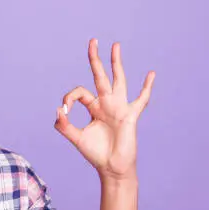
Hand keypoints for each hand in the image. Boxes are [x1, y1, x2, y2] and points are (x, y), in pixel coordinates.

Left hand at [54, 39, 154, 181]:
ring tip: (115, 45)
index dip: (68, 98)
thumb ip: (63, 126)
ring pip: (118, 79)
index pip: (79, 92)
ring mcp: (119, 107)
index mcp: (93, 107)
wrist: (112, 168)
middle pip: (100, 76)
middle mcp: (106, 103)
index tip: (64, 112)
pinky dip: (146, 88)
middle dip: (95, 59)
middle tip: (92, 41)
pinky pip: (141, 100)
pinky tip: (151, 74)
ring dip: (116, 63)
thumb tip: (57, 110)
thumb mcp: (76, 138)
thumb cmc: (95, 153)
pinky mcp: (130, 116)